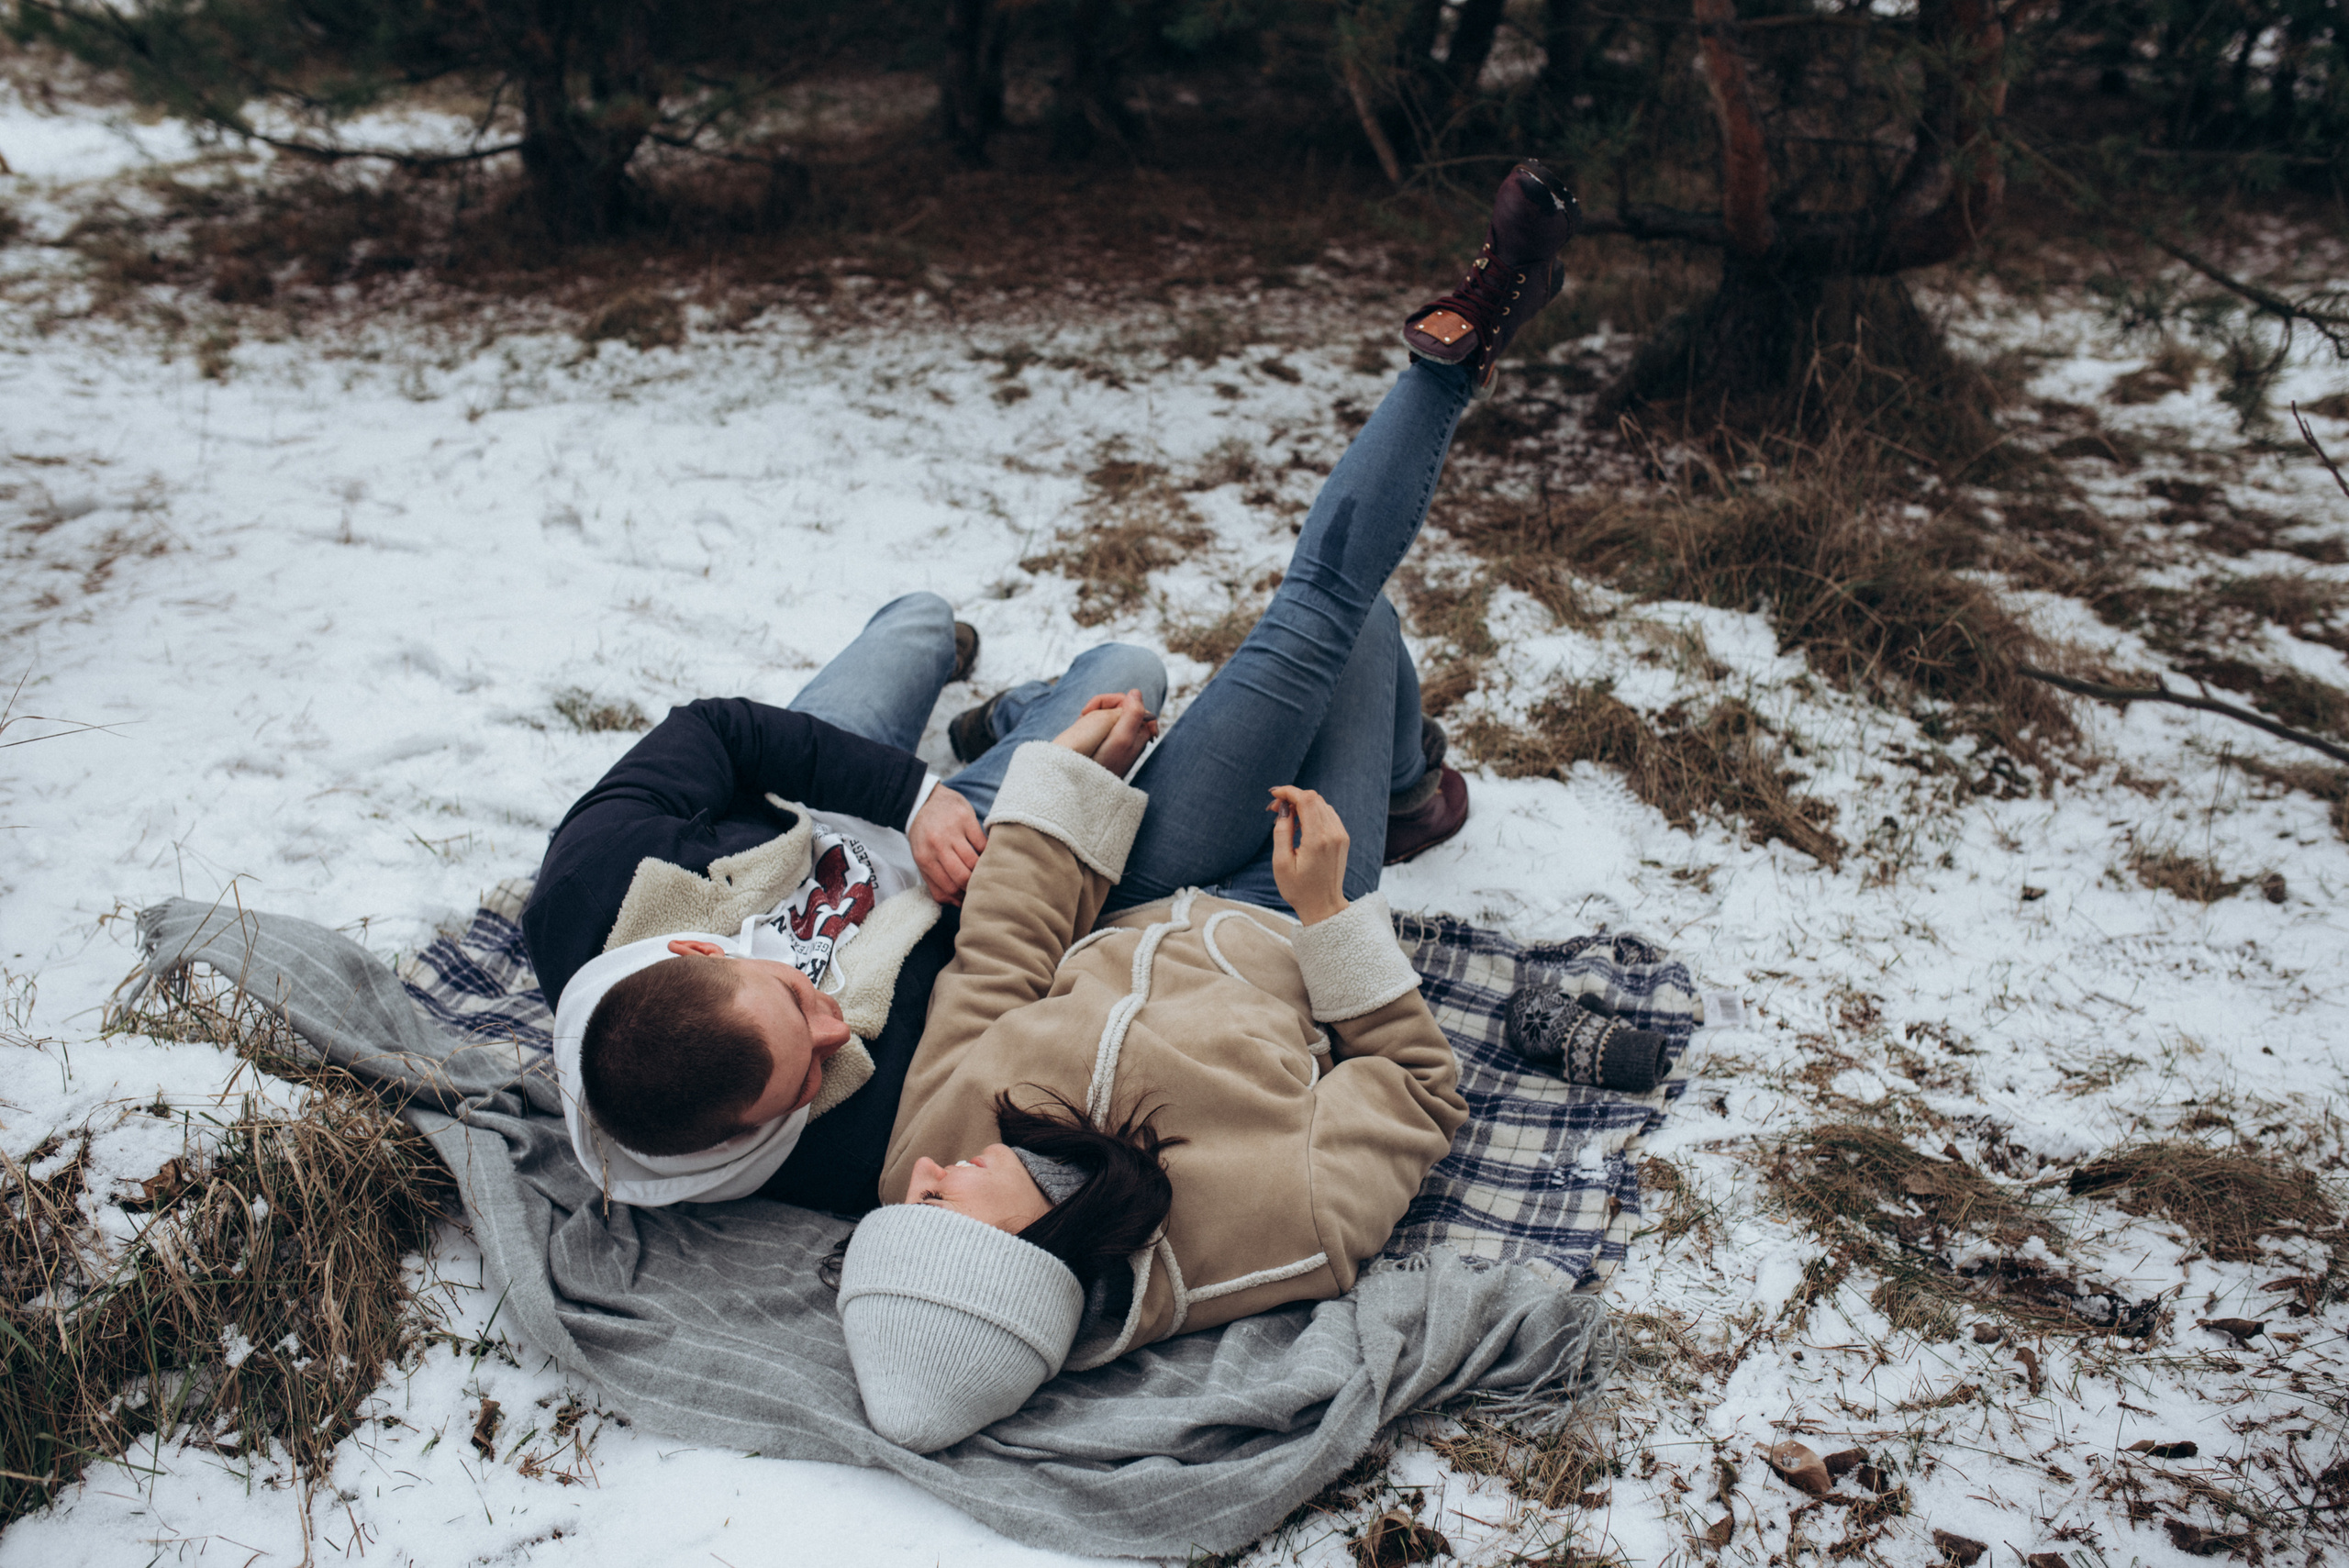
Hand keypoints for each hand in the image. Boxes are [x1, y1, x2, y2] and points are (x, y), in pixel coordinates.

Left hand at [908, 785, 986, 904]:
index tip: (970, 897)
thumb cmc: (924, 835)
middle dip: (974, 886)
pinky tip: (987, 855)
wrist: (922, 800)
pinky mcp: (966, 818)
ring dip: (983, 870)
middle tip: (980, 886)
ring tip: (985, 872)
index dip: (963, 896)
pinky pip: (983, 843)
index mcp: (924, 858)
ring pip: (975, 861)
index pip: (949, 887)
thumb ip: (936, 883)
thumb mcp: (922, 859)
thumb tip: (957, 903)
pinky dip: (987, 852)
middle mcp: (937, 845)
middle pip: (963, 877)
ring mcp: (952, 830)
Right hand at [1052, 690, 1158, 778]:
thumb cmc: (1102, 765)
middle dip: (1100, 709)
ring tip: (1081, 727)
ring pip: (1107, 716)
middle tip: (1084, 719)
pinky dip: (1090, 725)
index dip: (1108, 702)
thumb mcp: (1121, 738)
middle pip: (1118, 707)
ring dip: (1093, 717)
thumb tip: (1136, 692)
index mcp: (1140, 731)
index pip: (1129, 702)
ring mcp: (1120, 741)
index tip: (1090, 712)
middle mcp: (1133, 735)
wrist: (1081, 787)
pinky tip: (1081, 735)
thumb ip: (1133, 714)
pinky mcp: (1108, 746)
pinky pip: (1100, 726)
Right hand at [1267, 786, 1349, 925]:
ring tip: (1285, 818)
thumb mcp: (1281, 863)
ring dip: (1302, 804)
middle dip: (1292, 797)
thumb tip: (1283, 808)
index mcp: (1317, 839)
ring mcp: (1341, 835)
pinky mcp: (1343, 838)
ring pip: (1321, 804)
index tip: (1273, 795)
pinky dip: (1313, 812)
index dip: (1288, 791)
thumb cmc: (1299, 889)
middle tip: (1274, 809)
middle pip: (1314, 798)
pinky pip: (1328, 814)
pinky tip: (1300, 824)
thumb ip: (1281, 831)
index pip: (1306, 799)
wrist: (1324, 906)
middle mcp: (1333, 833)